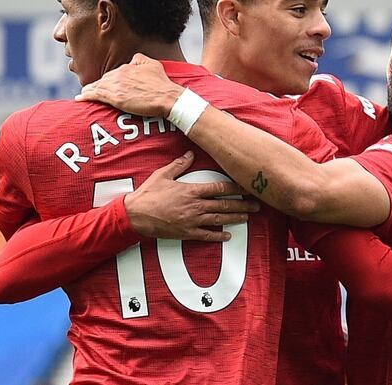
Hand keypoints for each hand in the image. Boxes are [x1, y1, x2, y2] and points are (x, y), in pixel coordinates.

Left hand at [75, 53, 184, 116]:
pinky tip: (80, 98)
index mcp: (127, 67)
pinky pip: (96, 95)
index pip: (113, 73)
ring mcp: (116, 86)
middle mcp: (119, 75)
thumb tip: (132, 60)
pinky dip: (87, 96)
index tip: (108, 85)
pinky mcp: (115, 98)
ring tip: (84, 94)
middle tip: (94, 91)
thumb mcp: (153, 64)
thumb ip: (139, 59)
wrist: (166, 97)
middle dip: (99, 85)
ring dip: (90, 90)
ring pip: (97, 87)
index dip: (109, 80)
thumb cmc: (162, 83)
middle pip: (103, 80)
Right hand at [125, 151, 259, 240]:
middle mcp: (195, 206)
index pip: (219, 188)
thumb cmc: (148, 194)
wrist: (135, 215)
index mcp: (191, 190)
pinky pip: (206, 235)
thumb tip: (190, 154)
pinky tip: (228, 236)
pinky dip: (218, 236)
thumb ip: (179, 165)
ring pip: (219, 219)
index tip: (248, 187)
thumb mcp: (163, 174)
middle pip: (224, 205)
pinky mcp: (186, 233)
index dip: (236, 188)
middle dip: (242, 204)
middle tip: (256, 205)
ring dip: (235, 218)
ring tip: (248, 217)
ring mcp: (192, 221)